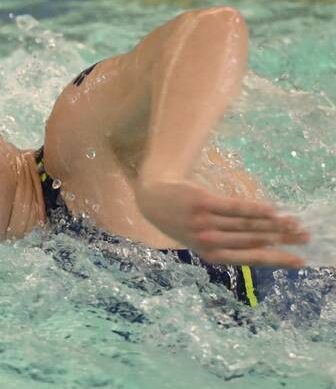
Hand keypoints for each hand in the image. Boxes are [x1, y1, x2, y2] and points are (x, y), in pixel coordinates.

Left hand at [136, 179, 308, 266]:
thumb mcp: (201, 239)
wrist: (154, 198)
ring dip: (275, 224)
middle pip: (253, 240)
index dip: (276, 260)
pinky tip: (273, 210)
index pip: (249, 259)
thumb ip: (228, 243)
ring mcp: (204, 222)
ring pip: (247, 224)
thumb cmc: (182, 220)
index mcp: (209, 254)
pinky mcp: (203, 203)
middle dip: (282, 240)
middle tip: (305, 237)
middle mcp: (207, 240)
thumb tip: (266, 244)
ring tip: (295, 223)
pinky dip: (256, 209)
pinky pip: (235, 207)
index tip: (300, 262)